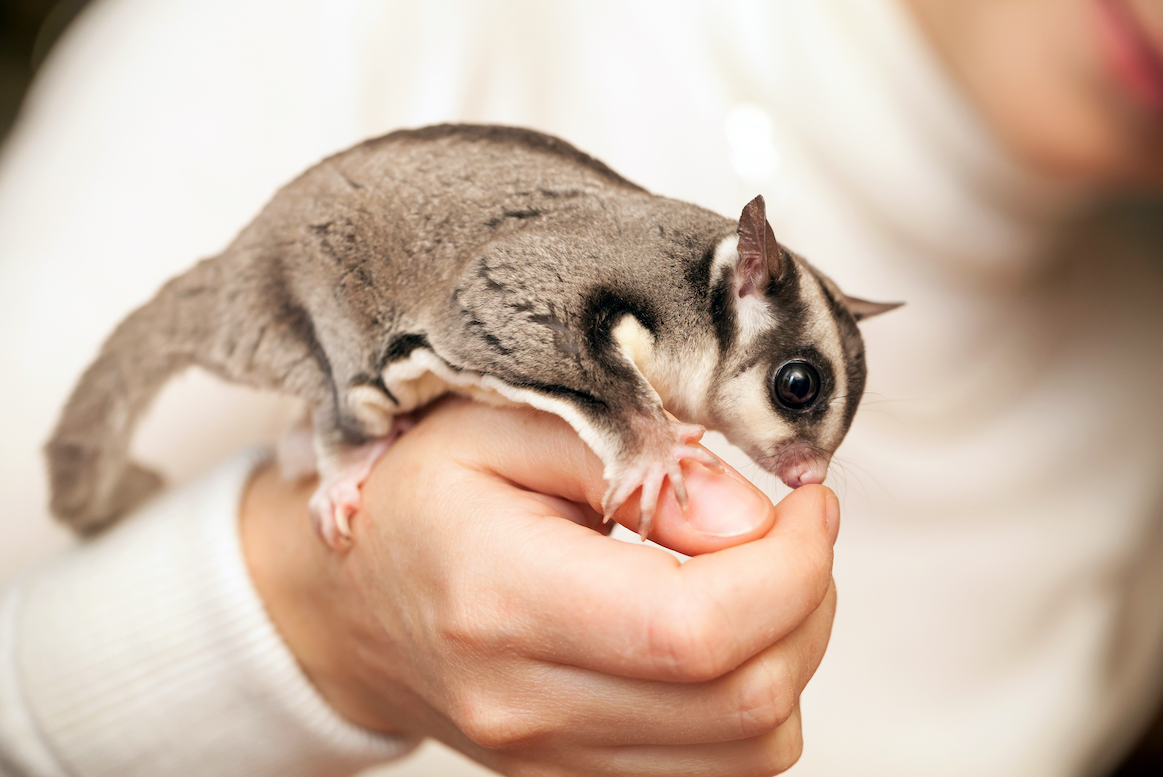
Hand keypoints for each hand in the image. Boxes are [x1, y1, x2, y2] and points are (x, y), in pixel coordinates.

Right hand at [242, 397, 838, 775]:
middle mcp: (523, 703)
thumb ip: (634, 450)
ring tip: (755, 578)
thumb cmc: (427, 494)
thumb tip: (749, 521)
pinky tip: (722, 634)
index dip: (792, 566)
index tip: (810, 504)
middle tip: (792, 533)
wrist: (352, 599)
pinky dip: (753, 703)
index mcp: (500, 595)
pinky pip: (717, 773)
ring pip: (749, 753)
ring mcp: (547, 760)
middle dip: (809, 604)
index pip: (695, 629)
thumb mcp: (509, 421)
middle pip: (744, 701)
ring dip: (791, 655)